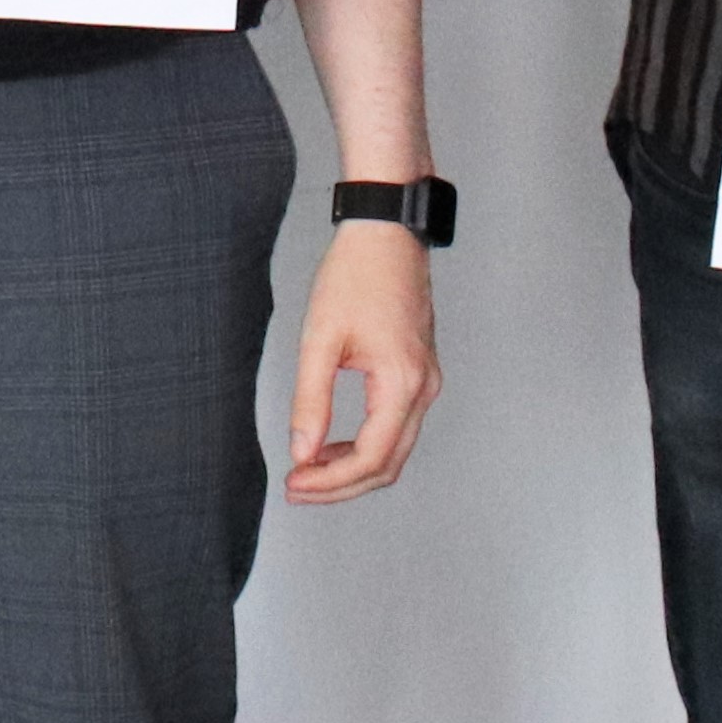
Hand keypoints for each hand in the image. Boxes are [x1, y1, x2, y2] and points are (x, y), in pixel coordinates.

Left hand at [284, 220, 440, 503]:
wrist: (386, 234)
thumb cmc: (354, 276)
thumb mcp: (320, 340)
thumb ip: (311, 401)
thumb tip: (302, 452)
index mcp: (403, 382)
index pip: (371, 458)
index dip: (331, 482)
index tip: (294, 484)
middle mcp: (424, 388)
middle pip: (387, 464)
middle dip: (341, 485)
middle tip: (296, 488)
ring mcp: (427, 382)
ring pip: (395, 451)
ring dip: (352, 469)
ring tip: (308, 471)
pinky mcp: (420, 374)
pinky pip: (397, 428)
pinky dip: (365, 446)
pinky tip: (331, 445)